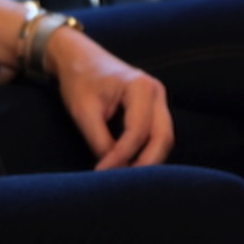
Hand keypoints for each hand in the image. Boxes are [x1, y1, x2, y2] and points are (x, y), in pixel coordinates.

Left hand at [45, 27, 172, 168]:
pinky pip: (157, 134)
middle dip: (147, 164)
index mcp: (140, 86)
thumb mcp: (83, 111)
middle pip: (163, 137)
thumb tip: (112, 170)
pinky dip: (147, 151)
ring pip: (164, 138)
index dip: (121, 157)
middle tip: (124, 185)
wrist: (79, 58)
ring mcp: (158, 98)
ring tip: (126, 179)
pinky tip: (130, 166)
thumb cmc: (79, 80)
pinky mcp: (154, 107)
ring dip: (149, 160)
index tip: (101, 173)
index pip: (137, 132)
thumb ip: (99, 140)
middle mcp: (156, 91)